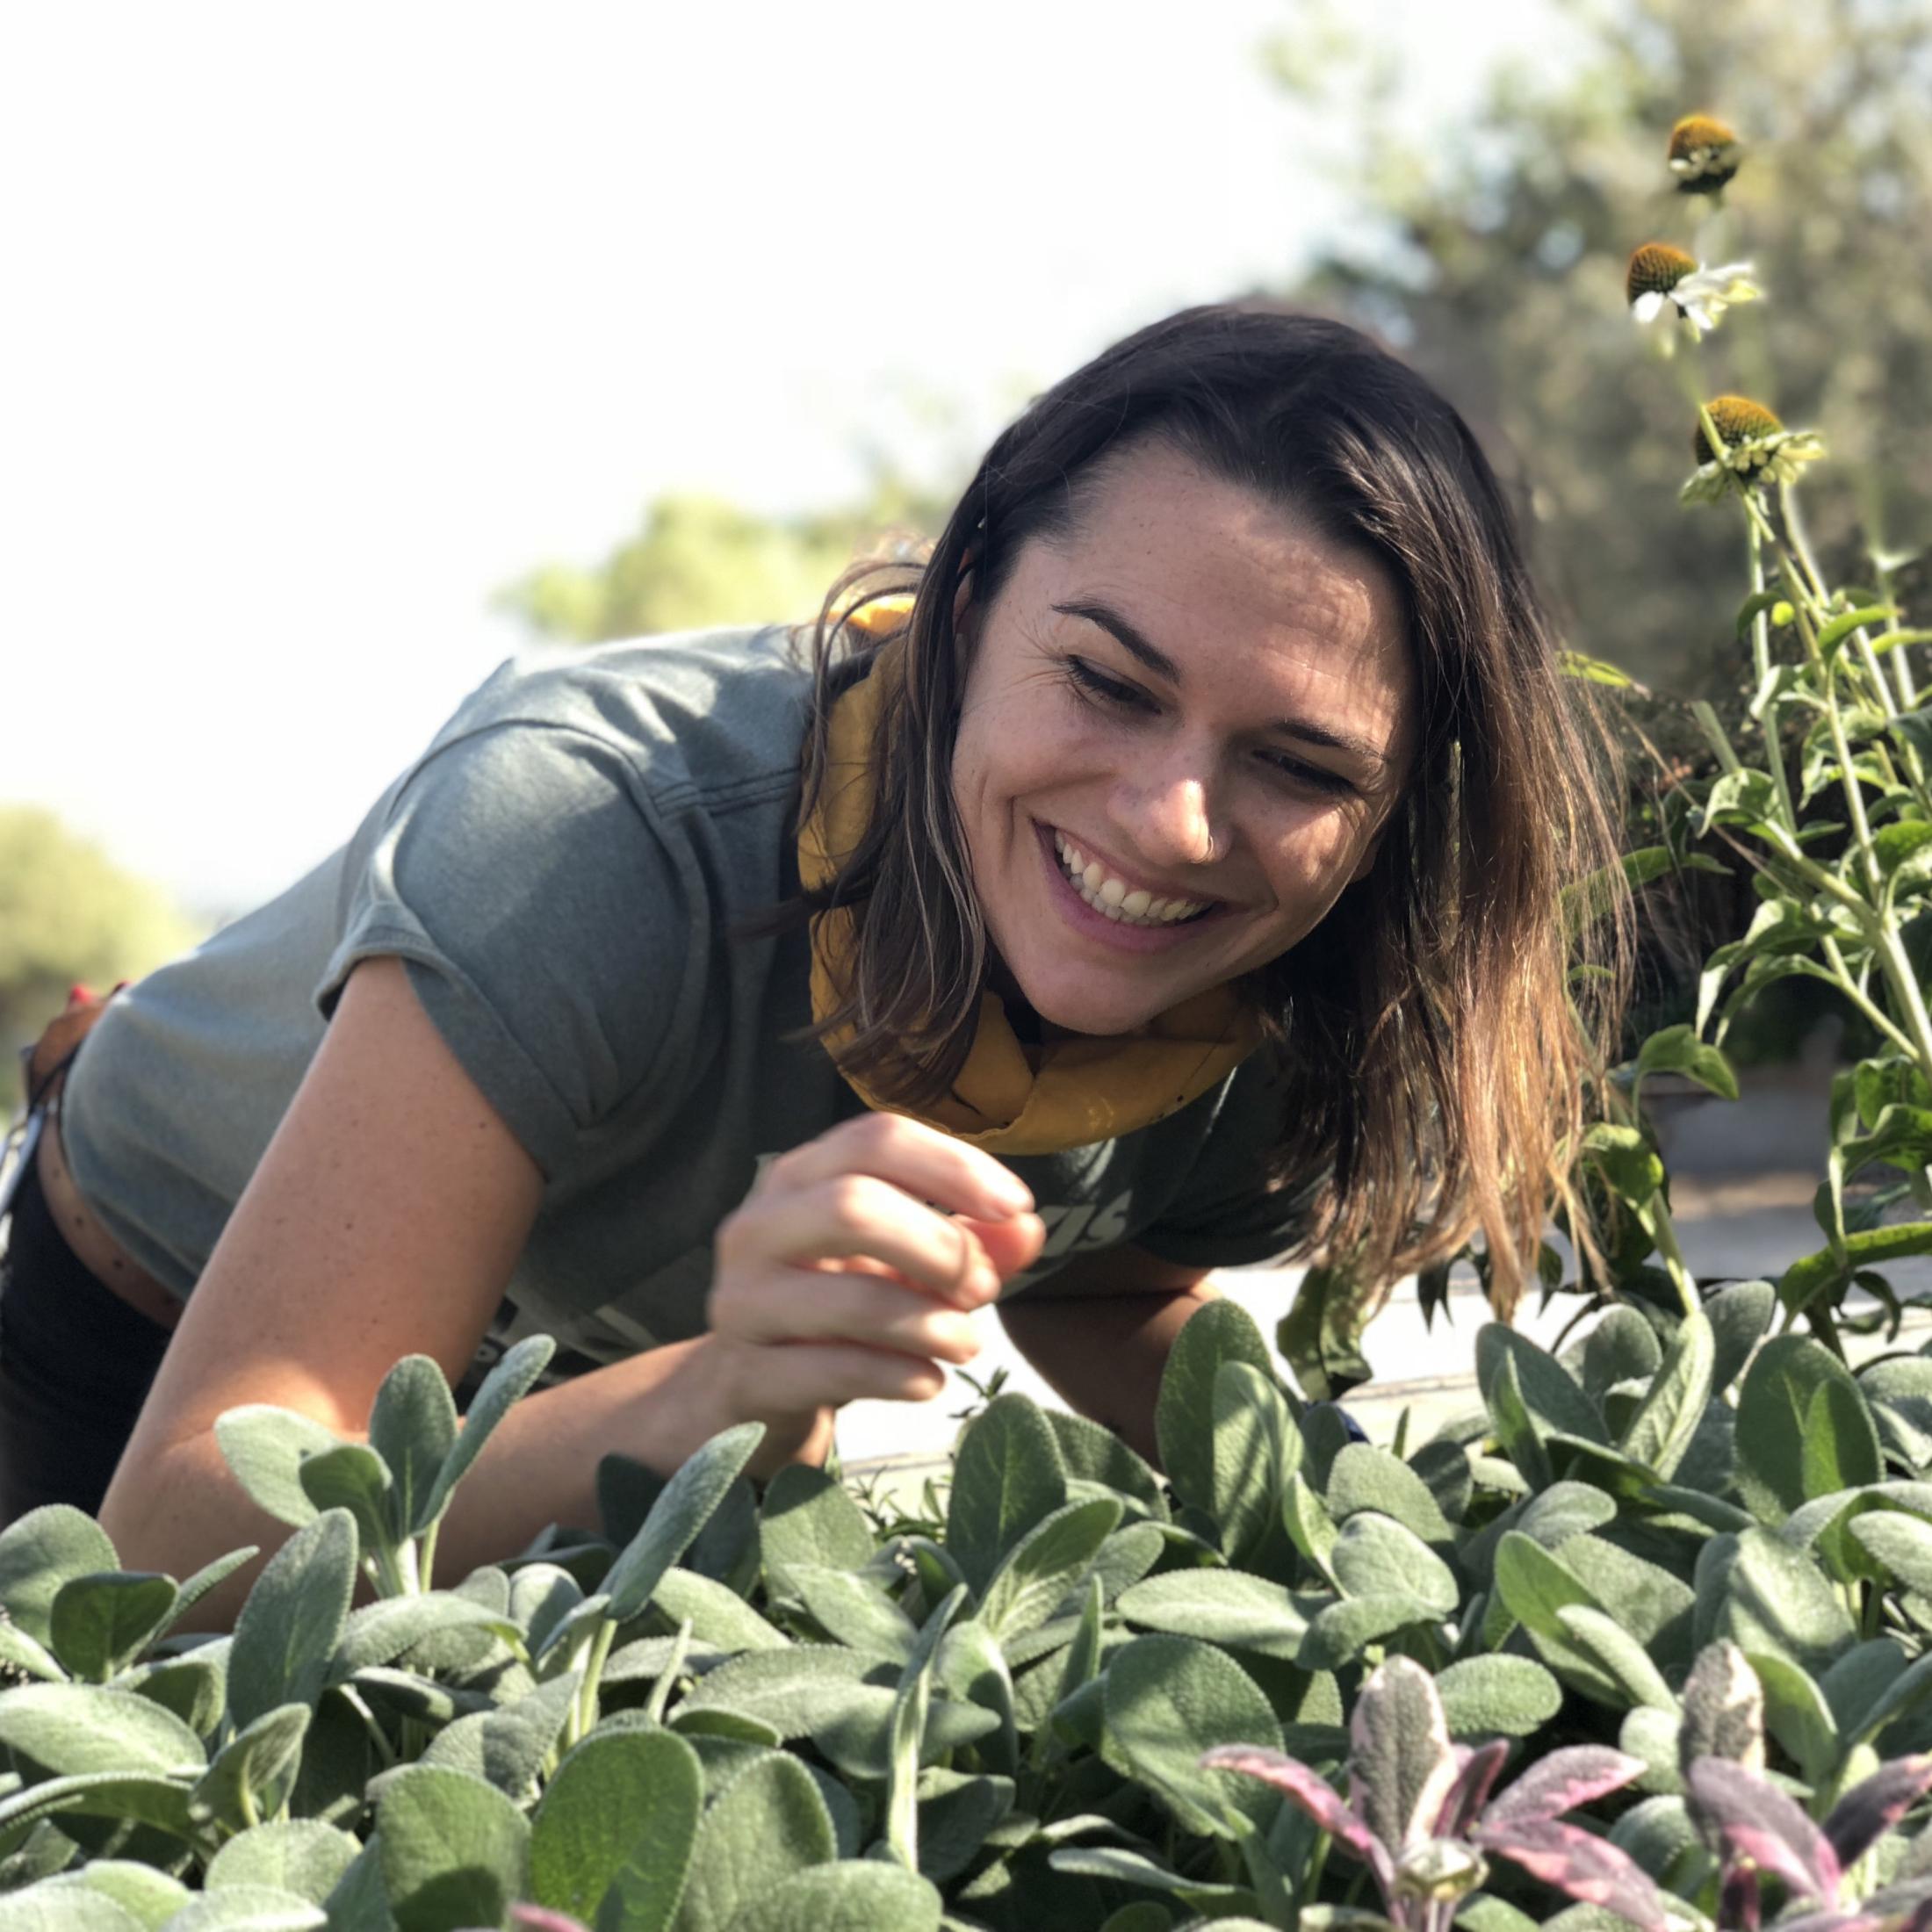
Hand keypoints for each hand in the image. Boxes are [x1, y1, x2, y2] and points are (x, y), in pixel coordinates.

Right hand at [700, 1114, 1045, 1474]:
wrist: (749, 1390)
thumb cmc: (836, 1306)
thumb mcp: (905, 1265)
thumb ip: (968, 1240)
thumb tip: (1028, 1228)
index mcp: (800, 1177)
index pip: (876, 1140)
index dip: (953, 1166)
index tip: (1016, 1205)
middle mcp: (758, 1226)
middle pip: (852, 1206)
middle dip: (938, 1248)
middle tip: (983, 1288)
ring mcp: (742, 1302)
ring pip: (847, 1299)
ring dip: (930, 1323)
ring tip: (967, 1345)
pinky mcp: (743, 1375)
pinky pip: (831, 1371)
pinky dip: (897, 1375)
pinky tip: (928, 1382)